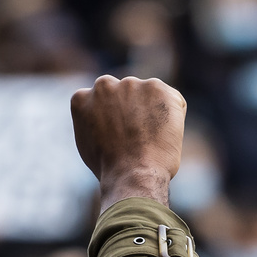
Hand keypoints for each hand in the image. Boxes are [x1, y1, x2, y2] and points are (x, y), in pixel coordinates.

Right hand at [70, 75, 185, 210]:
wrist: (132, 173)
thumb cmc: (111, 167)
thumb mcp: (88, 141)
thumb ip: (93, 120)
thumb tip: (103, 116)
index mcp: (82, 97)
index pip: (102, 102)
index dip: (115, 120)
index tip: (120, 136)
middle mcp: (104, 84)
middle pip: (125, 94)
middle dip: (133, 109)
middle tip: (139, 137)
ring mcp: (130, 84)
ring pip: (149, 95)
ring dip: (153, 112)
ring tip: (151, 138)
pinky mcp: (157, 87)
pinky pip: (172, 100)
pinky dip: (175, 116)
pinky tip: (165, 134)